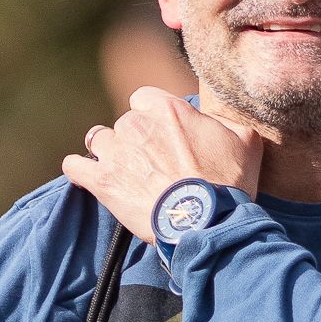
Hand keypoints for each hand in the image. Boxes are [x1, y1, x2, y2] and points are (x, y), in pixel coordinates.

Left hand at [61, 86, 264, 241]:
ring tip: (122, 172)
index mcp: (167, 108)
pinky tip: (84, 174)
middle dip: (134, 139)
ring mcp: (116, 152)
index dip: (151, 116)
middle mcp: (137, 124)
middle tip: (149, 163)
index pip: (144, 98)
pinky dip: (78, 169)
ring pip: (99, 141)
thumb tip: (214, 121)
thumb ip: (224, 122)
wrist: (206, 223)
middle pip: (124, 122)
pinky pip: (75, 166)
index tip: (160, 134)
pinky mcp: (102, 182)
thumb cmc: (228, 183)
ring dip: (108, 153)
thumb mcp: (244, 141)